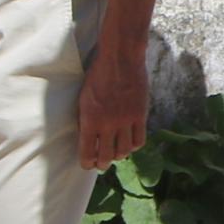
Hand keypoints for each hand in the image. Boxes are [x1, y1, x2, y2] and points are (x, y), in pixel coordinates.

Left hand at [76, 31, 150, 170]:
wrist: (120, 59)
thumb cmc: (97, 76)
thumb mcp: (83, 99)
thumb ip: (85, 120)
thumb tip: (87, 139)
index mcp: (89, 120)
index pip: (87, 153)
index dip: (87, 164)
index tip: (87, 164)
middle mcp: (108, 124)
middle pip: (106, 157)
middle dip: (102, 164)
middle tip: (102, 163)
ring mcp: (126, 120)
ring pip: (124, 151)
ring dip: (119, 155)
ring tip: (116, 152)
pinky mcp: (140, 115)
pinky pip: (139, 140)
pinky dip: (134, 145)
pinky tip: (130, 141)